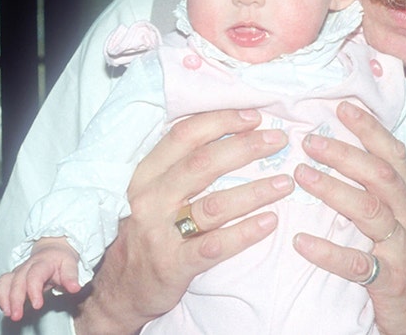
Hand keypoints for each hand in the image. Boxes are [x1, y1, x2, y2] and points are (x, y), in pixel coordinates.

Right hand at [0, 237, 80, 321]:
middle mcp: (28, 265)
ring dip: (4, 298)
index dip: (34, 290)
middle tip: (17, 316)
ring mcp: (19, 270)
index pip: (35, 275)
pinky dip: (1, 296)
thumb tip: (75, 288)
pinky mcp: (13, 276)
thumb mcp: (71, 264)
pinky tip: (6, 309)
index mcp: (43, 262)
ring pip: (6, 281)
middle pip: (18, 280)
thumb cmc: (62, 259)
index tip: (37, 306)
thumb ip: (71, 276)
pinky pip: (2, 284)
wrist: (53, 249)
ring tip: (8, 313)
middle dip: (15, 299)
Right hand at [74, 109, 292, 333]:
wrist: (120, 288)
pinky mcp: (174, 264)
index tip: (254, 117)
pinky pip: (215, 245)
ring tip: (285, 183)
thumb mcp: (152, 192)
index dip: (221, 122)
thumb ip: (180, 165)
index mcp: (146, 175)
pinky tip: (270, 222)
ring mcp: (160, 233)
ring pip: (214, 205)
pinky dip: (245, 233)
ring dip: (255, 191)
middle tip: (278, 141)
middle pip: (202, 164)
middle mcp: (150, 200)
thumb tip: (229, 131)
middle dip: (245, 147)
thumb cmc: (147, 231)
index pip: (184, 136)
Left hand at [291, 102, 405, 334]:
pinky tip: (301, 242)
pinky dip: (328, 252)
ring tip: (300, 176)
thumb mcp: (403, 222)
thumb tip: (344, 156)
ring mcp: (403, 250)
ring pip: (371, 212)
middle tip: (309, 141)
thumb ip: (381, 192)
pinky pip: (358, 264)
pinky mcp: (391, 282)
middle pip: (381, 176)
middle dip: (345, 154)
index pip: (394, 155)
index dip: (370, 129)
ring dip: (333, 191)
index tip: (342, 107)